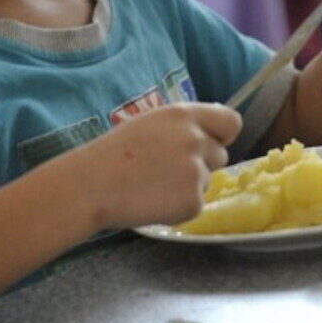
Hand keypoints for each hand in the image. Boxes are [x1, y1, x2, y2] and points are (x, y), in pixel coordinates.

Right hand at [78, 103, 241, 229]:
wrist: (90, 187)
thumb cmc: (115, 154)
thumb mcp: (152, 123)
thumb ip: (185, 125)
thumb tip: (216, 131)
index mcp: (185, 115)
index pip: (232, 121)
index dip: (223, 135)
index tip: (213, 143)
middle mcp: (195, 140)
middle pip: (221, 155)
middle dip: (202, 163)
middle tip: (167, 170)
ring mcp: (196, 171)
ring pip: (208, 180)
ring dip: (188, 185)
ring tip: (153, 185)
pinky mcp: (192, 201)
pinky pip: (197, 204)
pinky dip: (179, 207)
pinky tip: (153, 201)